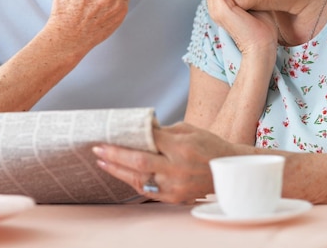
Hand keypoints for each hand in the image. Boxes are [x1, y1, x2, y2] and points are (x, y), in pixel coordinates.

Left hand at [93, 123, 240, 203]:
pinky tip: (120, 173)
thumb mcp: (187, 130)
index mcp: (181, 147)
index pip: (148, 139)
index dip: (128, 135)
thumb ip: (162, 131)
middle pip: (139, 162)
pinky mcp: (174, 197)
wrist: (229, 170)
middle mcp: (177, 168)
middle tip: (97, 148)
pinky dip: (132, 181)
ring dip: (118, 170)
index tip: (111, 130)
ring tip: (102, 161)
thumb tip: (138, 128)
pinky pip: (148, 191)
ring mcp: (175, 185)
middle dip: (115, 155)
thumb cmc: (207, 144)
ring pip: (139, 180)